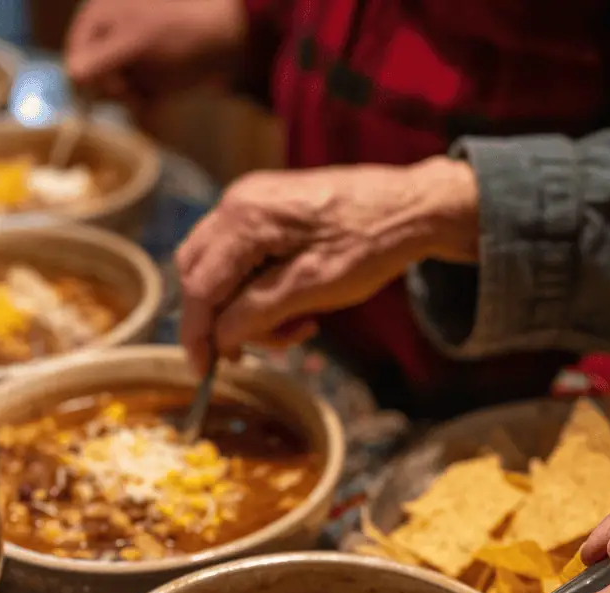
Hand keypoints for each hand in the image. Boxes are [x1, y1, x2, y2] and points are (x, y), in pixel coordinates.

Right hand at [65, 0, 245, 102]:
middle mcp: (111, 35)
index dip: (90, 78)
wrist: (230, 36)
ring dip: (131, 96)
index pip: (76, 60)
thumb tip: (71, 76)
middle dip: (114, 88)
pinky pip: (136, 97)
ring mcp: (131, 56)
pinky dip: (147, 100)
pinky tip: (160, 92)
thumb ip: (99, 60)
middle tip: (133, 86)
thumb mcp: (134, 42)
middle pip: (94, 79)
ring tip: (151, 85)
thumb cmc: (179, 29)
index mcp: (99, 17)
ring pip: (115, 92)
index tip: (113, 83)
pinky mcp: (150, 74)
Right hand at [175, 157, 479, 372]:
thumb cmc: (370, 245)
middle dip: (220, 322)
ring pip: (216, 271)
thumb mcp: (313, 286)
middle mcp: (236, 203)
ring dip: (242, 310)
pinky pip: (239, 260)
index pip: (199, 286)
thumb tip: (219, 339)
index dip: (196, 334)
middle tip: (253, 352)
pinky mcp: (264, 212)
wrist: (412, 206)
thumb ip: (258, 312)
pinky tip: (292, 307)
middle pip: (198, 276)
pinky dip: (255, 292)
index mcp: (245, 217)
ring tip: (293, 328)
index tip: (203, 372)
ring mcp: (249, 204)